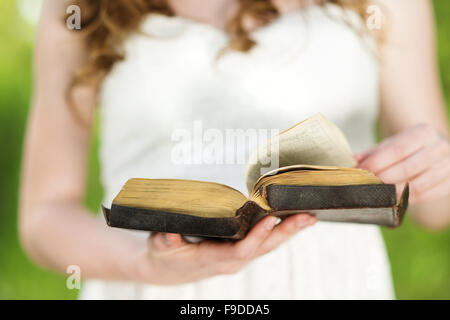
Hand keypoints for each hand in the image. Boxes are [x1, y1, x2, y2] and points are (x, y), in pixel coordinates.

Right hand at [133, 214, 315, 284]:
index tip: (271, 219)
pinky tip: (292, 221)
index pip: (240, 251)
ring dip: (289, 232)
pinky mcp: (240, 252)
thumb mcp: (159, 247)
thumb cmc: (163, 255)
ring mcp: (237, 257)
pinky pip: (264, 242)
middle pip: (263, 249)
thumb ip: (165, 241)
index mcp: (212, 259)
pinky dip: (279, 232)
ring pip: (268, 246)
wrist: (167, 270)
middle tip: (307, 217)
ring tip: (308, 217)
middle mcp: (230, 262)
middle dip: (285, 233)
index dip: (256, 237)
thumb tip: (169, 236)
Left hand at [356, 124, 449, 203]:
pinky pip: (425, 196)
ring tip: (378, 194)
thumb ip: (374, 153)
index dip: (377, 162)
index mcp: (423, 133)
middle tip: (367, 186)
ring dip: (394, 192)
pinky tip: (394, 199)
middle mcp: (439, 147)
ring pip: (417, 185)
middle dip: (384, 179)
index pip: (396, 150)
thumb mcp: (394, 144)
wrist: (440, 151)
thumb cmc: (411, 148)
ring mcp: (448, 166)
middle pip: (407, 168)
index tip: (361, 171)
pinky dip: (407, 199)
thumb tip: (353, 160)